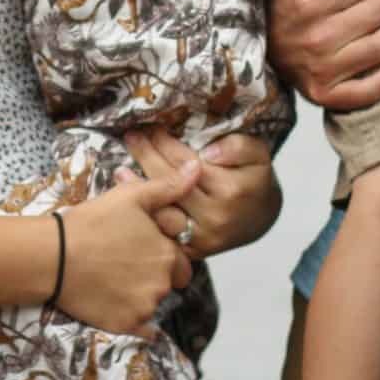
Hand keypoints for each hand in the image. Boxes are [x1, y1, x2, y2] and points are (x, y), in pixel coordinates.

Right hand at [55, 166, 196, 336]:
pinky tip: (113, 303)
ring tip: (111, 279)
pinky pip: (141, 330)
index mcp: (167, 254)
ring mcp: (144, 308)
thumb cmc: (90, 222)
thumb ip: (169, 186)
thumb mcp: (130, 195)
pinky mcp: (125, 326)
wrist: (51, 257)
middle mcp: (162, 284)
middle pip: (168, 283)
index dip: (160, 254)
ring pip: (152, 303)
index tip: (136, 249)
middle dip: (154, 276)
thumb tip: (198, 168)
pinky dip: (133, 319)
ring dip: (141, 295)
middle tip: (122, 264)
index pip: (178, 261)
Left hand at [127, 128, 278, 256]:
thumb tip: (209, 152)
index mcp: (230, 191)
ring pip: (162, 209)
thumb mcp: (258, 155)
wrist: (260, 218)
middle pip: (169, 183)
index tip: (152, 128)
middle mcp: (215, 217)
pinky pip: (163, 232)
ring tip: (120, 170)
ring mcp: (202, 238)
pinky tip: (131, 200)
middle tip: (132, 138)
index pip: (186, 162)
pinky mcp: (193, 251)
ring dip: (138, 189)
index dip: (165, 143)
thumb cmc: (254, 181)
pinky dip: (146, 215)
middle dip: (147, 156)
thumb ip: (238, 147)